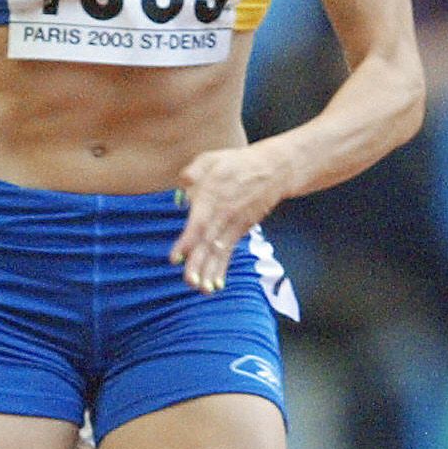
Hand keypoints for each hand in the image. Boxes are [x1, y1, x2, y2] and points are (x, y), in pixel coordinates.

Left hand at [168, 145, 283, 293]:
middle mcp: (222, 215)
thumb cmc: (235, 162)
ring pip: (219, 251)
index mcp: (212, 197)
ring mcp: (233, 224)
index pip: (198, 224)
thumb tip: (182, 185)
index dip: (187, 242)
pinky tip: (215, 284)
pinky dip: (222, 268)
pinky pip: (229, 251)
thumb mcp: (211, 158)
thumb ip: (195, 171)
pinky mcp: (240, 229)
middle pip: (208, 242)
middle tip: (189, 282)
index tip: (174, 258)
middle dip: (198, 264)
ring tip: (201, 290)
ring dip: (210, 271)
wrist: (272, 170)